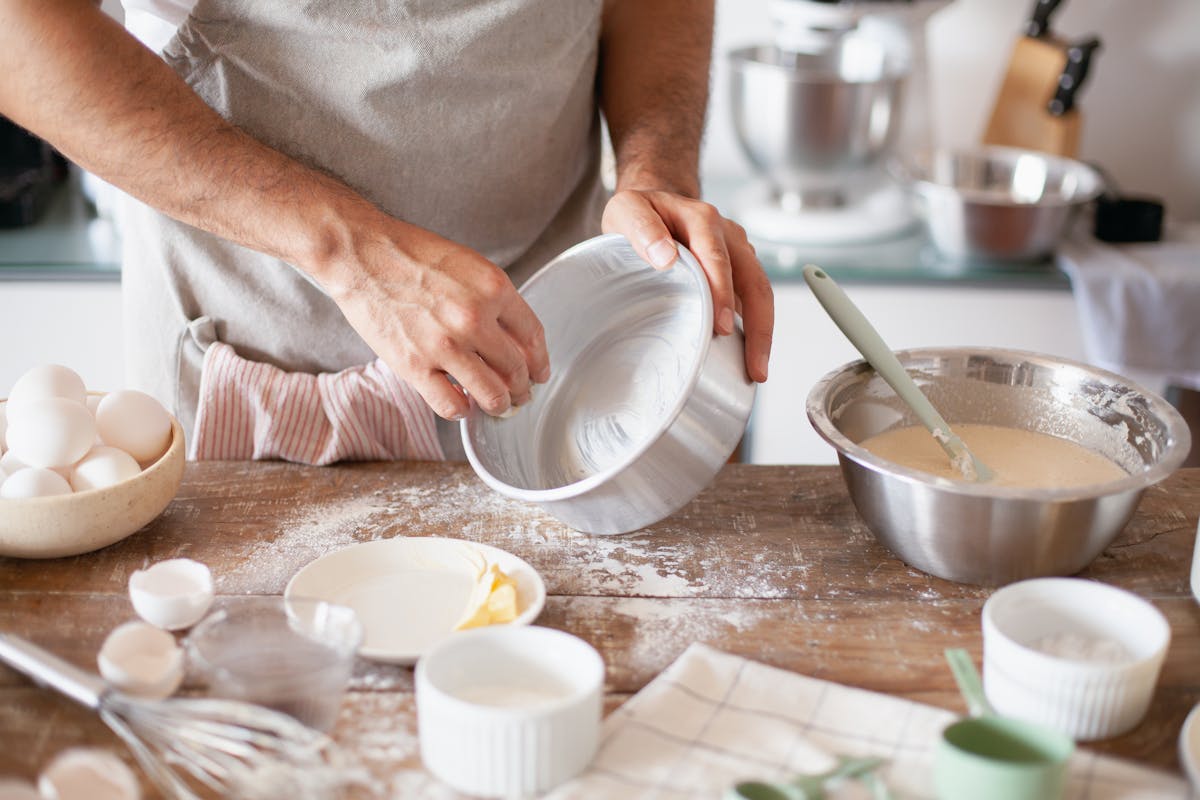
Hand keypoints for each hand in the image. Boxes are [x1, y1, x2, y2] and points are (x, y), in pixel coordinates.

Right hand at [322, 218, 547, 419]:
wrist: (361, 255)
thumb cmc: (412, 256)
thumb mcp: (468, 265)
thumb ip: (493, 300)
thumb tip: (515, 340)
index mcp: (494, 289)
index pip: (533, 336)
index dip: (540, 361)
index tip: (539, 373)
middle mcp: (475, 319)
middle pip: (516, 370)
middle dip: (523, 388)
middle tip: (521, 395)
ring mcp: (445, 345)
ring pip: (491, 395)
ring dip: (499, 405)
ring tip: (497, 406)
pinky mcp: (414, 366)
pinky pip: (451, 406)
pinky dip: (462, 410)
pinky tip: (461, 404)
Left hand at [602, 189, 773, 381]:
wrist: (654, 206)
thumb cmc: (639, 214)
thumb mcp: (626, 211)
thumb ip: (641, 229)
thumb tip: (665, 258)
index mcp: (702, 220)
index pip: (718, 259)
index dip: (723, 294)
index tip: (721, 327)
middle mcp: (728, 236)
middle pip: (754, 282)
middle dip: (759, 327)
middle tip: (754, 367)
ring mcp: (738, 254)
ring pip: (760, 294)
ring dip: (762, 334)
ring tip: (756, 372)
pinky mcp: (738, 272)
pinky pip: (752, 301)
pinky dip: (752, 330)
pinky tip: (745, 359)